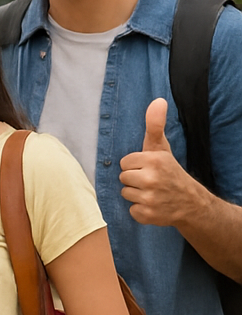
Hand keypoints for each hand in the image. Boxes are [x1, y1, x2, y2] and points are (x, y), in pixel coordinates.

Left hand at [120, 98, 206, 226]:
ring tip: (152, 192)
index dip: (135, 165)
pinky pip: (130, 210)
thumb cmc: (171, 172)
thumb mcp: (162, 148)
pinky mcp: (147, 214)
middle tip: (151, 181)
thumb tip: (157, 100)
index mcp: (153, 160)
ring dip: (136, 194)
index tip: (148, 168)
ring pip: (125, 193)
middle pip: (123, 177)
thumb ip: (154, 125)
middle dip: (134, 180)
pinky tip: (153, 205)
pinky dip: (140, 210)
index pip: (124, 162)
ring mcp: (149, 198)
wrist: (191, 203)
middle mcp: (151, 179)